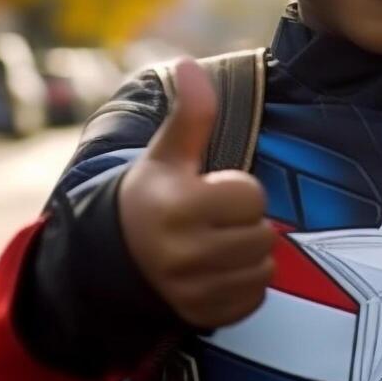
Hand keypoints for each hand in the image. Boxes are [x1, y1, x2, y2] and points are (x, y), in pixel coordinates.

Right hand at [118, 57, 273, 328]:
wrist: (118, 254)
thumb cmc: (153, 194)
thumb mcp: (168, 152)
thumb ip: (190, 113)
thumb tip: (189, 64)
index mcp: (178, 206)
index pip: (252, 196)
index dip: (239, 189)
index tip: (212, 191)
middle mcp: (182, 253)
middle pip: (263, 235)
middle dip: (247, 222)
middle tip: (217, 219)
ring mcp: (191, 290)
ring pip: (263, 269)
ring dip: (250, 254)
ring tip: (219, 243)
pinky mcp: (201, 316)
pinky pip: (254, 299)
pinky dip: (245, 285)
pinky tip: (218, 271)